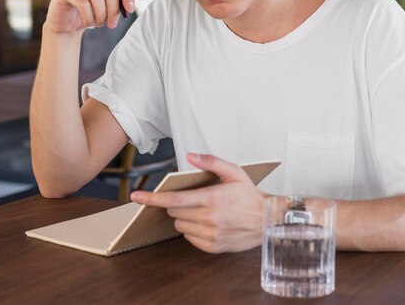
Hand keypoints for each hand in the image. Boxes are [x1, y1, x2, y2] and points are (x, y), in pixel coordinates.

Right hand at [45, 0, 152, 33]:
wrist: (70, 23)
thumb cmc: (95, 10)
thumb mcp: (116, 3)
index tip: (130, 10)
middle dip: (114, 8)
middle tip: (113, 24)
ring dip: (101, 13)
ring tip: (101, 23)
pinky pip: (82, 2)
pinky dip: (89, 16)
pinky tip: (89, 22)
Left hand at [130, 154, 265, 253]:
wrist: (268, 221)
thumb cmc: (249, 195)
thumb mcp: (234, 171)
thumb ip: (210, 161)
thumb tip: (189, 156)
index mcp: (212, 198)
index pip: (174, 199)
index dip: (152, 198)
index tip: (136, 196)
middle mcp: (210, 218)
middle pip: (174, 212)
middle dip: (177, 204)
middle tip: (194, 198)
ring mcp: (211, 234)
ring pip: (180, 226)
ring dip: (184, 217)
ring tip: (202, 210)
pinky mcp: (213, 246)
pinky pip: (189, 238)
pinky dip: (192, 230)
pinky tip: (207, 223)